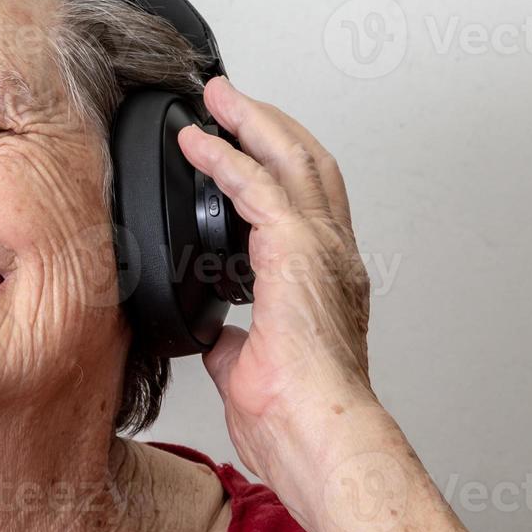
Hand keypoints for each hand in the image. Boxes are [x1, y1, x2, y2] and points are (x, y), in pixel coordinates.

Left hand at [178, 78, 381, 502]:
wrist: (318, 434)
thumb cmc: (297, 419)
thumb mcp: (248, 369)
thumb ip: (234, 342)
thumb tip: (214, 334)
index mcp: (326, 282)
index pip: (306, 204)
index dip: (277, 166)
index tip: (244, 145)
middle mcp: (333, 257)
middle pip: (308, 164)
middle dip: (268, 124)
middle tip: (228, 97)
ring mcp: (322, 250)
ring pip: (292, 159)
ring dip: (251, 122)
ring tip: (217, 97)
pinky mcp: (298, 251)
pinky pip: (257, 186)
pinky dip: (226, 157)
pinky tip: (198, 143)